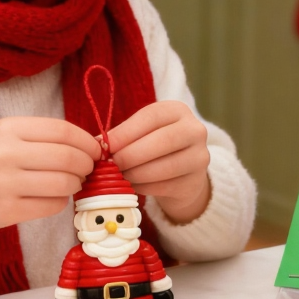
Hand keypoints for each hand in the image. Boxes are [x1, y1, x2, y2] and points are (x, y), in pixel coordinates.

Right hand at [0, 117, 100, 250]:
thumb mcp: (3, 136)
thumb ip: (41, 137)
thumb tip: (89, 146)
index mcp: (8, 128)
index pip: (64, 131)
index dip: (87, 142)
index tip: (95, 151)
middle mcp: (6, 153)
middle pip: (69, 158)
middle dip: (86, 166)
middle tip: (86, 170)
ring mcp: (5, 184)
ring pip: (64, 183)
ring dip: (75, 185)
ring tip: (69, 183)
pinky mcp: (6, 211)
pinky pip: (52, 206)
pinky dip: (60, 202)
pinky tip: (51, 198)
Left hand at [107, 101, 210, 223]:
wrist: (183, 174)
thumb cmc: (155, 147)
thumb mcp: (142, 133)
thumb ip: (123, 136)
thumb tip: (98, 144)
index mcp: (178, 111)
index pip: (151, 117)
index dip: (126, 132)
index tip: (105, 145)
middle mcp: (195, 130)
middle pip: (162, 141)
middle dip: (130, 155)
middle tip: (110, 164)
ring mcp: (199, 157)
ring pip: (164, 167)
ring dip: (135, 174)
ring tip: (119, 176)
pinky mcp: (195, 182)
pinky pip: (164, 186)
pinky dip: (143, 187)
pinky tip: (132, 186)